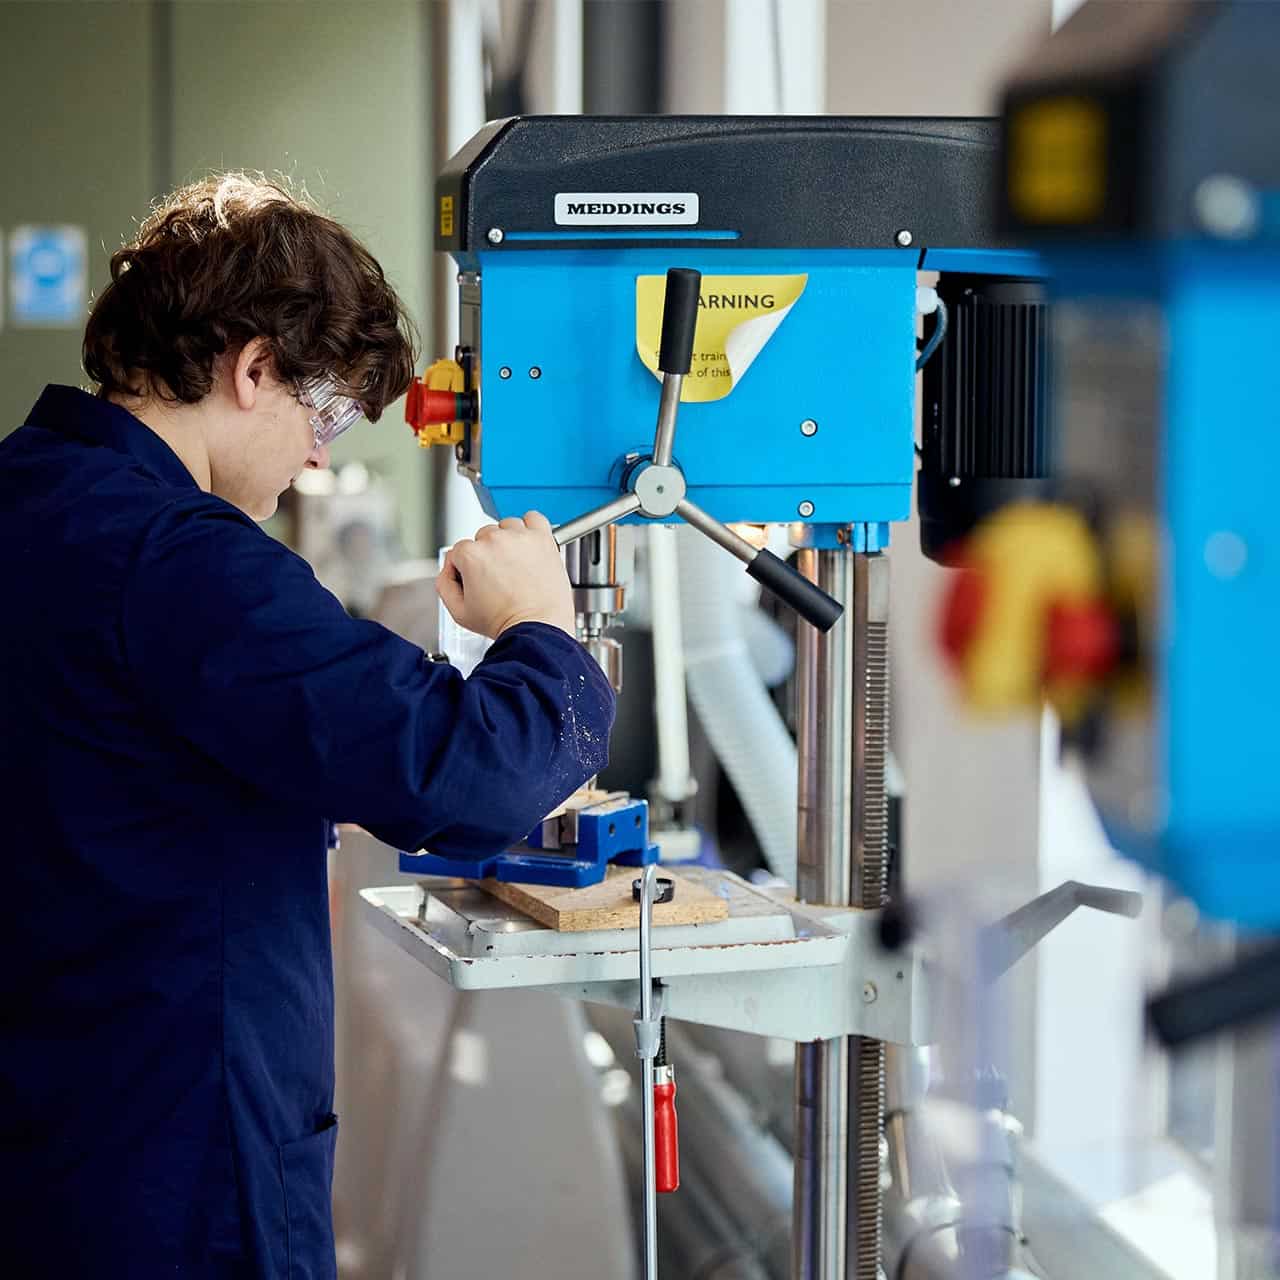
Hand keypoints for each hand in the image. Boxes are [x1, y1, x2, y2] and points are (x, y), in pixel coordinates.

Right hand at [437, 512, 576, 639]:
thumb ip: (444, 585)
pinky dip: (530, 528)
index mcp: (472, 555)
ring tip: (515, 564)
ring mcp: (520, 538)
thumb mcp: (459, 612)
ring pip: (506, 527)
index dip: (465, 567)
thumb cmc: (504, 621)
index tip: (477, 579)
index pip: (460, 550)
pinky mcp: (542, 539)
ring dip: (508, 540)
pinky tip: (528, 545)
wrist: (537, 627)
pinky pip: (533, 518)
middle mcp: (495, 541)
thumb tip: (448, 568)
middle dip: (487, 554)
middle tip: (498, 576)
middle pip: (483, 536)